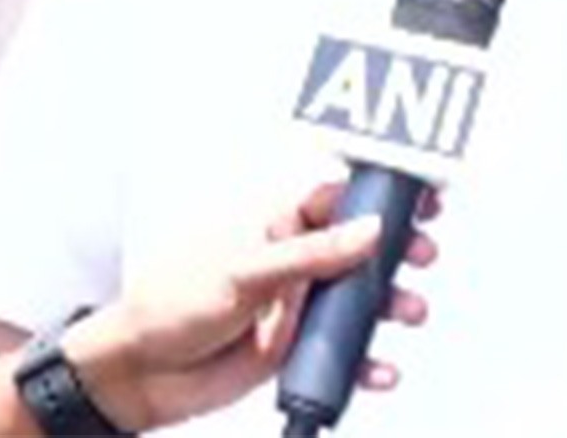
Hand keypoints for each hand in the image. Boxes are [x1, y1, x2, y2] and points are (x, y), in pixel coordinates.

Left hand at [64, 182, 437, 432]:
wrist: (141, 373)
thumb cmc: (170, 304)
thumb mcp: (243, 273)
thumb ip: (309, 255)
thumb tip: (366, 230)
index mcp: (275, 226)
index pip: (335, 198)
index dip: (377, 194)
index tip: (416, 195)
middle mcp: (292, 263)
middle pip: (360, 248)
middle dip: (397, 250)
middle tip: (424, 251)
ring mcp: (296, 307)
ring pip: (358, 301)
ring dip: (390, 305)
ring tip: (408, 310)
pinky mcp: (295, 350)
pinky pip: (342, 353)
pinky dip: (365, 361)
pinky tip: (378, 366)